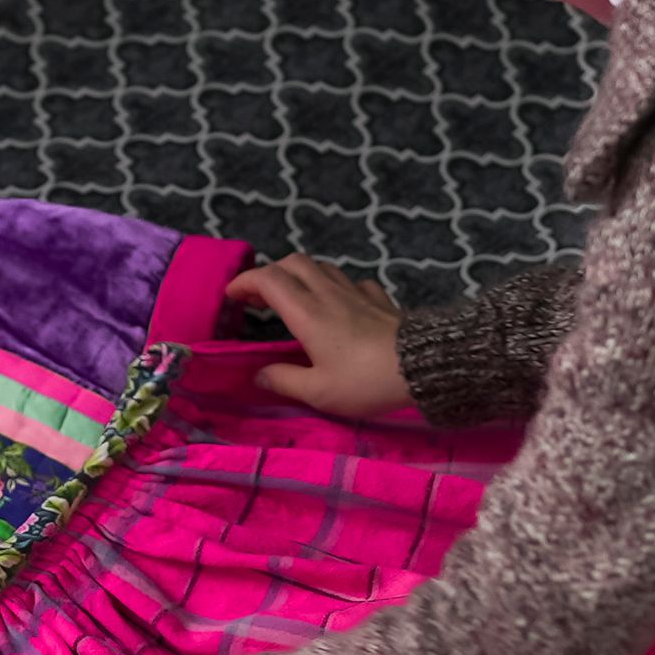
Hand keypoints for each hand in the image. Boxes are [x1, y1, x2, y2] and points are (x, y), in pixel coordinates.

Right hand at [226, 254, 407, 417]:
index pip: (267, 279)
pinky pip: (351, 282)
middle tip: (259, 298)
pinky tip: (339, 305)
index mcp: (306, 312)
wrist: (422, 366)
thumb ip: (283, 381)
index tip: (232, 297)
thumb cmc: (364, 380)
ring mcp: (356, 292)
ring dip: (300, 276)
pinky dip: (335, 287)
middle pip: (293, 263)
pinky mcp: (379, 298)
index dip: (244, 282)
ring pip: (321, 267)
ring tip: (294, 299)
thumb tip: (258, 374)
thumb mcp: (318, 391)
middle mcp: (328, 293)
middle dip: (270, 273)